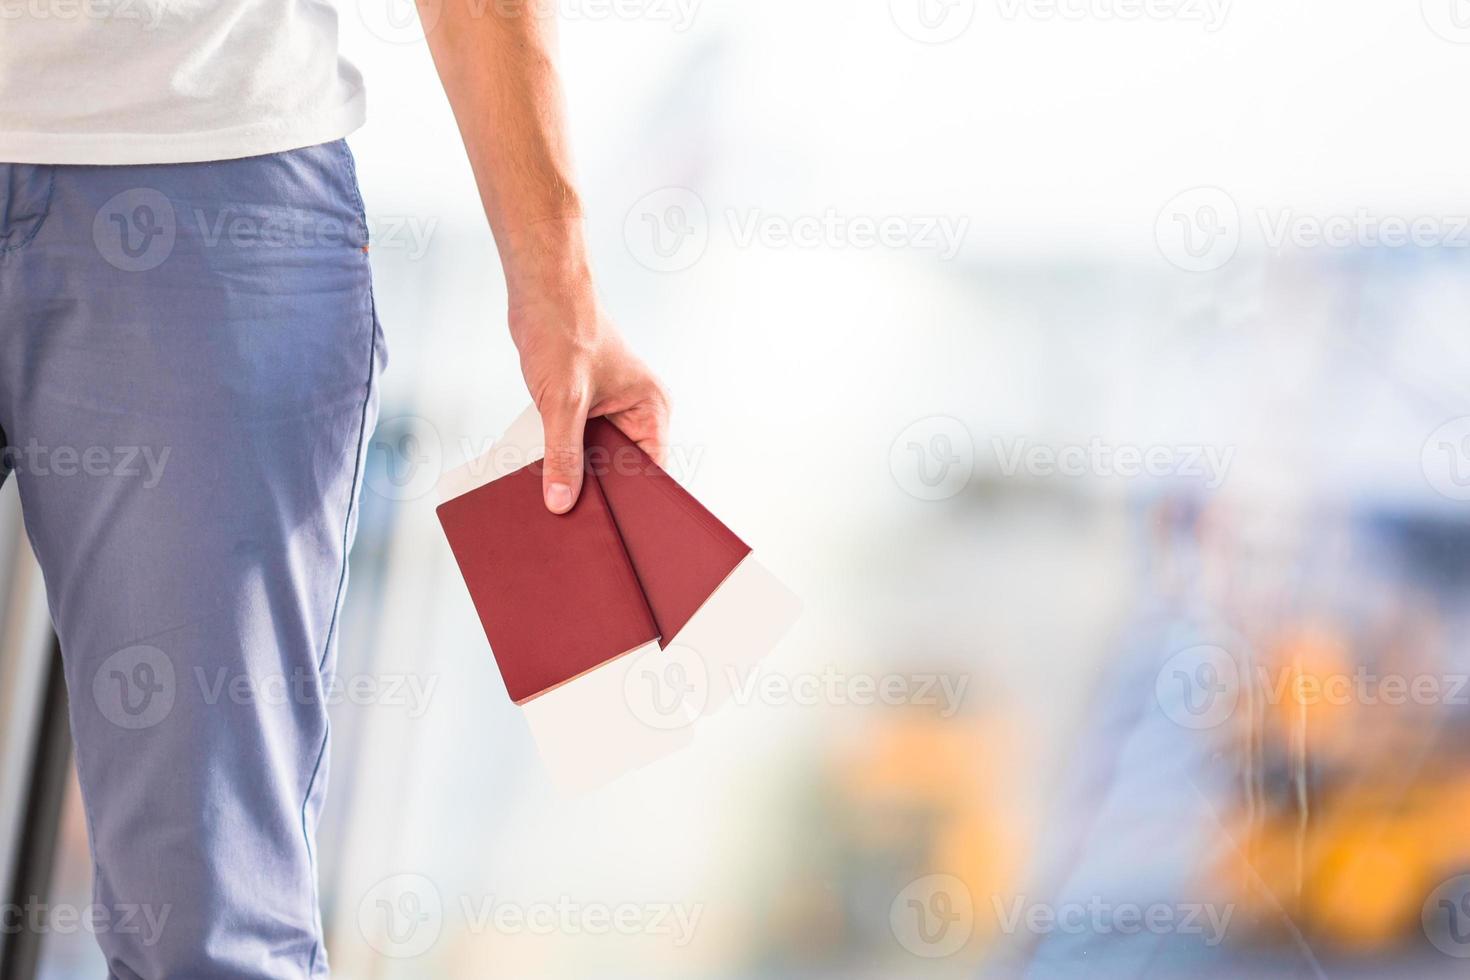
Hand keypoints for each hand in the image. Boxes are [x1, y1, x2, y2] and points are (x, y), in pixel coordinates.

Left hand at [509, 285, 669, 513]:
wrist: (540, 289)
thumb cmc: (564, 329)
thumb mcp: (563, 401)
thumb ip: (564, 455)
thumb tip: (562, 503)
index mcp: (651, 408)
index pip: (652, 471)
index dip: (633, 500)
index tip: (611, 527)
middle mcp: (636, 411)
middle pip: (622, 468)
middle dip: (599, 489)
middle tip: (576, 518)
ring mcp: (608, 409)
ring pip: (594, 457)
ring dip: (574, 472)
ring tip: (555, 500)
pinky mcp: (582, 405)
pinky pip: (574, 442)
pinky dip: (558, 455)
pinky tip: (541, 473)